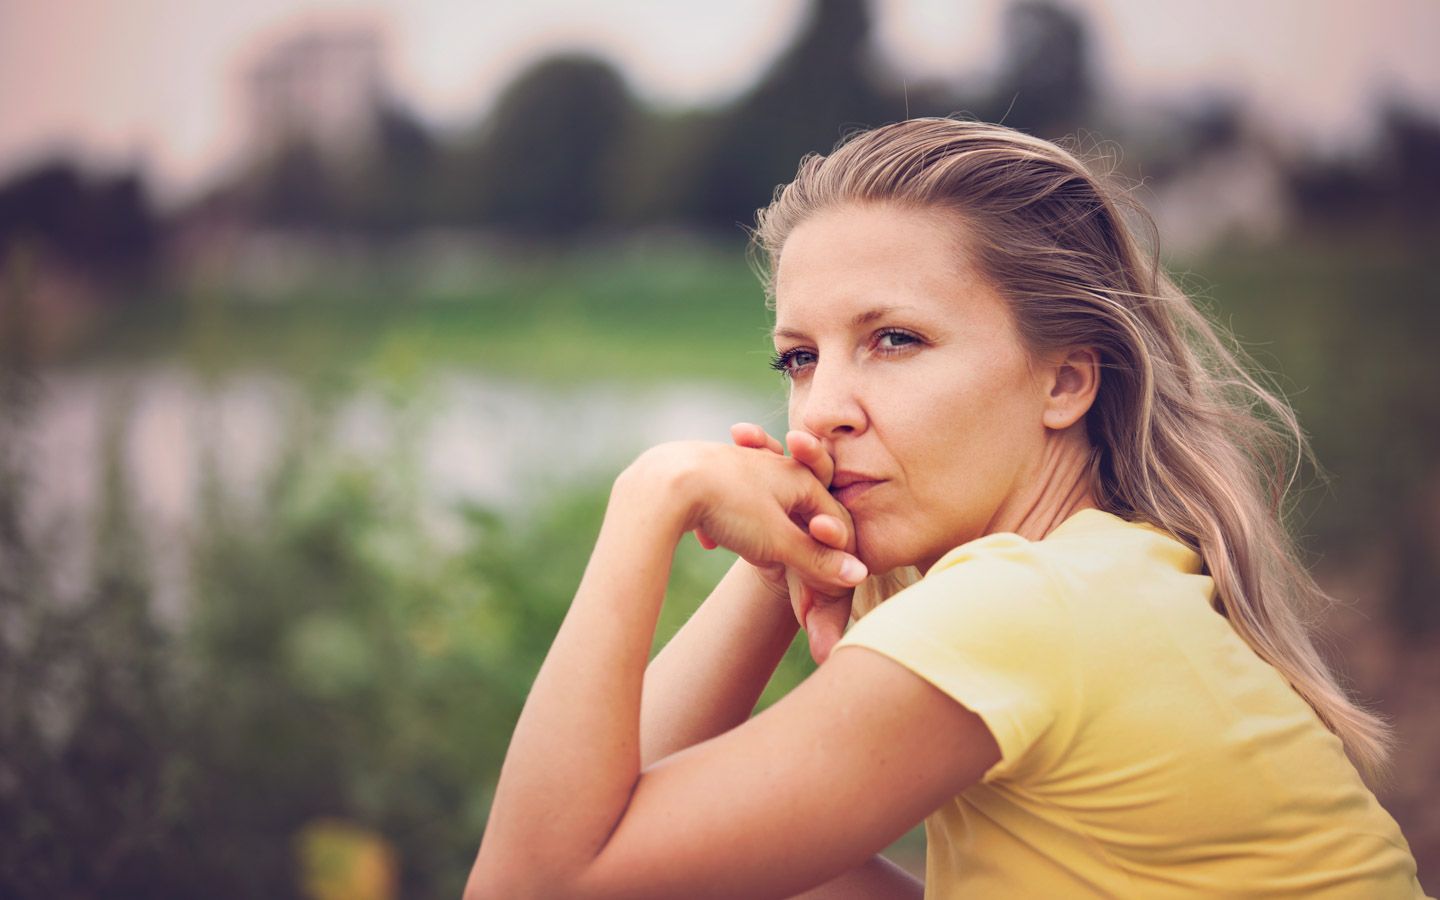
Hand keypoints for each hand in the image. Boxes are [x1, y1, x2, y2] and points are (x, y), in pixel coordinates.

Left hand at [695, 424, 855, 663]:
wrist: (665, 483)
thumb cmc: (729, 507)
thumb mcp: (778, 541)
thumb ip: (818, 558)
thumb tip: (859, 575)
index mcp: (796, 477)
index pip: (831, 511)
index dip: (835, 546)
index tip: (831, 578)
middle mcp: (770, 465)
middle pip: (797, 506)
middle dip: (794, 539)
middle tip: (784, 563)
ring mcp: (738, 465)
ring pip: (759, 503)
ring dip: (755, 531)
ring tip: (745, 549)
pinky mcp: (707, 472)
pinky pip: (725, 501)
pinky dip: (721, 524)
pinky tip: (708, 542)